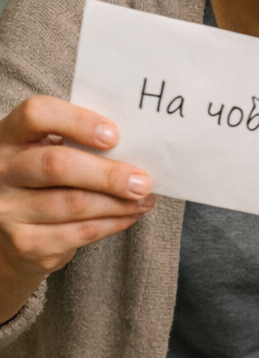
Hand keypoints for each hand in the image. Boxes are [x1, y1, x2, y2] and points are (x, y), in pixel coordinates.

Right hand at [0, 96, 154, 321]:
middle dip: (109, 174)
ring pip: (75, 203)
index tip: (114, 135)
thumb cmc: (42, 183)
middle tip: (143, 180)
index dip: (78, 121)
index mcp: (10, 137)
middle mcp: (2, 171)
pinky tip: (130, 215)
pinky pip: (80, 232)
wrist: (10, 236)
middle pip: (58, 165)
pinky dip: (114, 223)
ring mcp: (9, 209)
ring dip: (119, 202)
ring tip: (144, 197)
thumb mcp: (48, 154)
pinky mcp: (26, 243)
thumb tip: (137, 150)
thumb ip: (79, 146)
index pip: (36, 114)